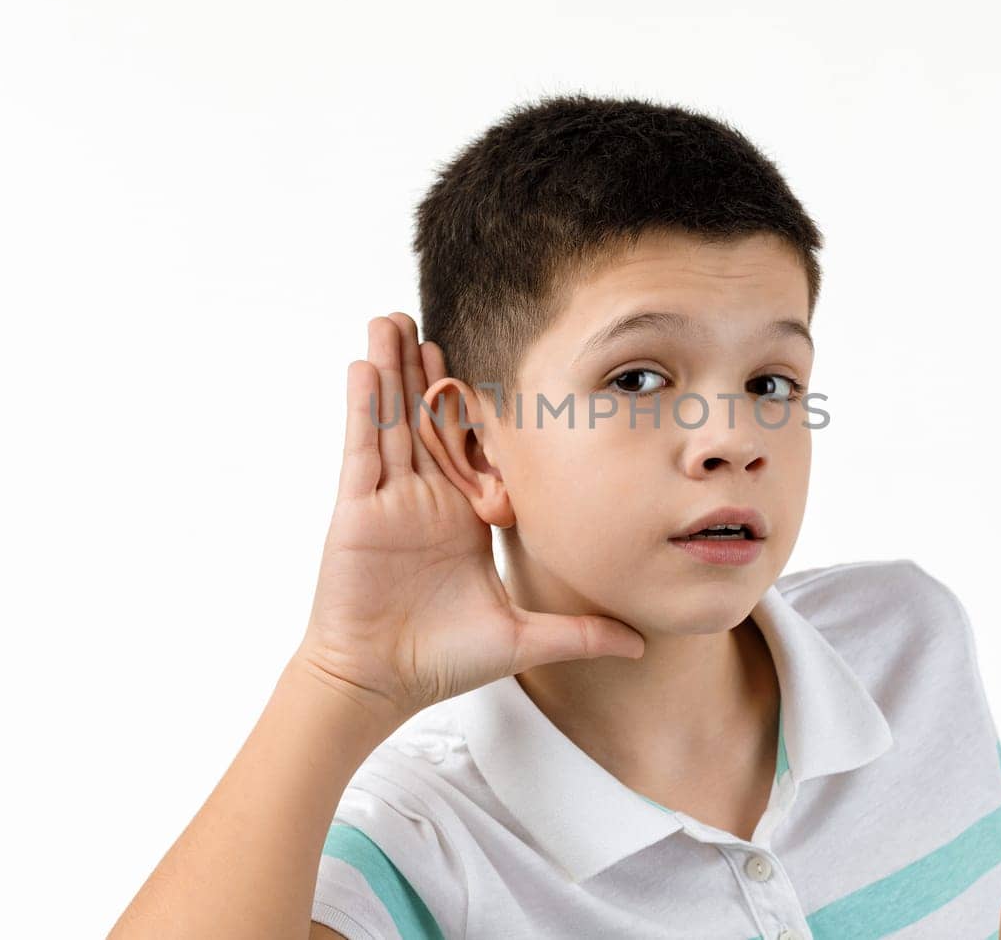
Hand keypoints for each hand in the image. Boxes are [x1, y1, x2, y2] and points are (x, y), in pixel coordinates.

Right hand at [294, 313, 645, 725]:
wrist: (382, 686)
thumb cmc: (441, 662)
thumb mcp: (523, 638)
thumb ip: (580, 632)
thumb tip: (641, 644)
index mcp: (462, 517)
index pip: (474, 447)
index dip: (478, 405)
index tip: (492, 364)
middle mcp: (425, 500)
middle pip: (427, 418)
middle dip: (428, 368)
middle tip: (429, 315)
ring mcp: (390, 500)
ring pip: (393, 420)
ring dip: (393, 369)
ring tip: (392, 318)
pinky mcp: (359, 510)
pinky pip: (363, 448)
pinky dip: (364, 407)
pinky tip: (364, 365)